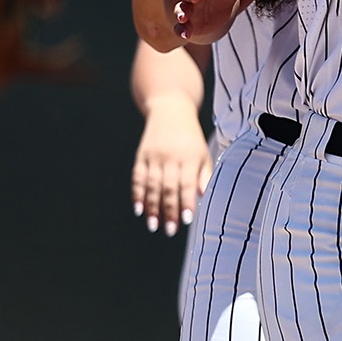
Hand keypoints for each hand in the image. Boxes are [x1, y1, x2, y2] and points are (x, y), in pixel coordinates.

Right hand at [132, 95, 208, 235]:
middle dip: (169, 211)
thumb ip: (204, 175)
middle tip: (169, 230)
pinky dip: (138, 194)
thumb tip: (200, 196)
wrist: (171, 110)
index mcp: (190, 158)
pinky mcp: (141, 155)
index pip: (187, 184)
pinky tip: (139, 209)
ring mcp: (154, 156)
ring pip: (152, 186)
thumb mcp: (203, 153)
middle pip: (168, 188)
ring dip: (152, 207)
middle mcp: (171, 157)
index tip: (186, 220)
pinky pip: (138, 177)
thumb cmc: (191, 138)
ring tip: (153, 225)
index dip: (186, 203)